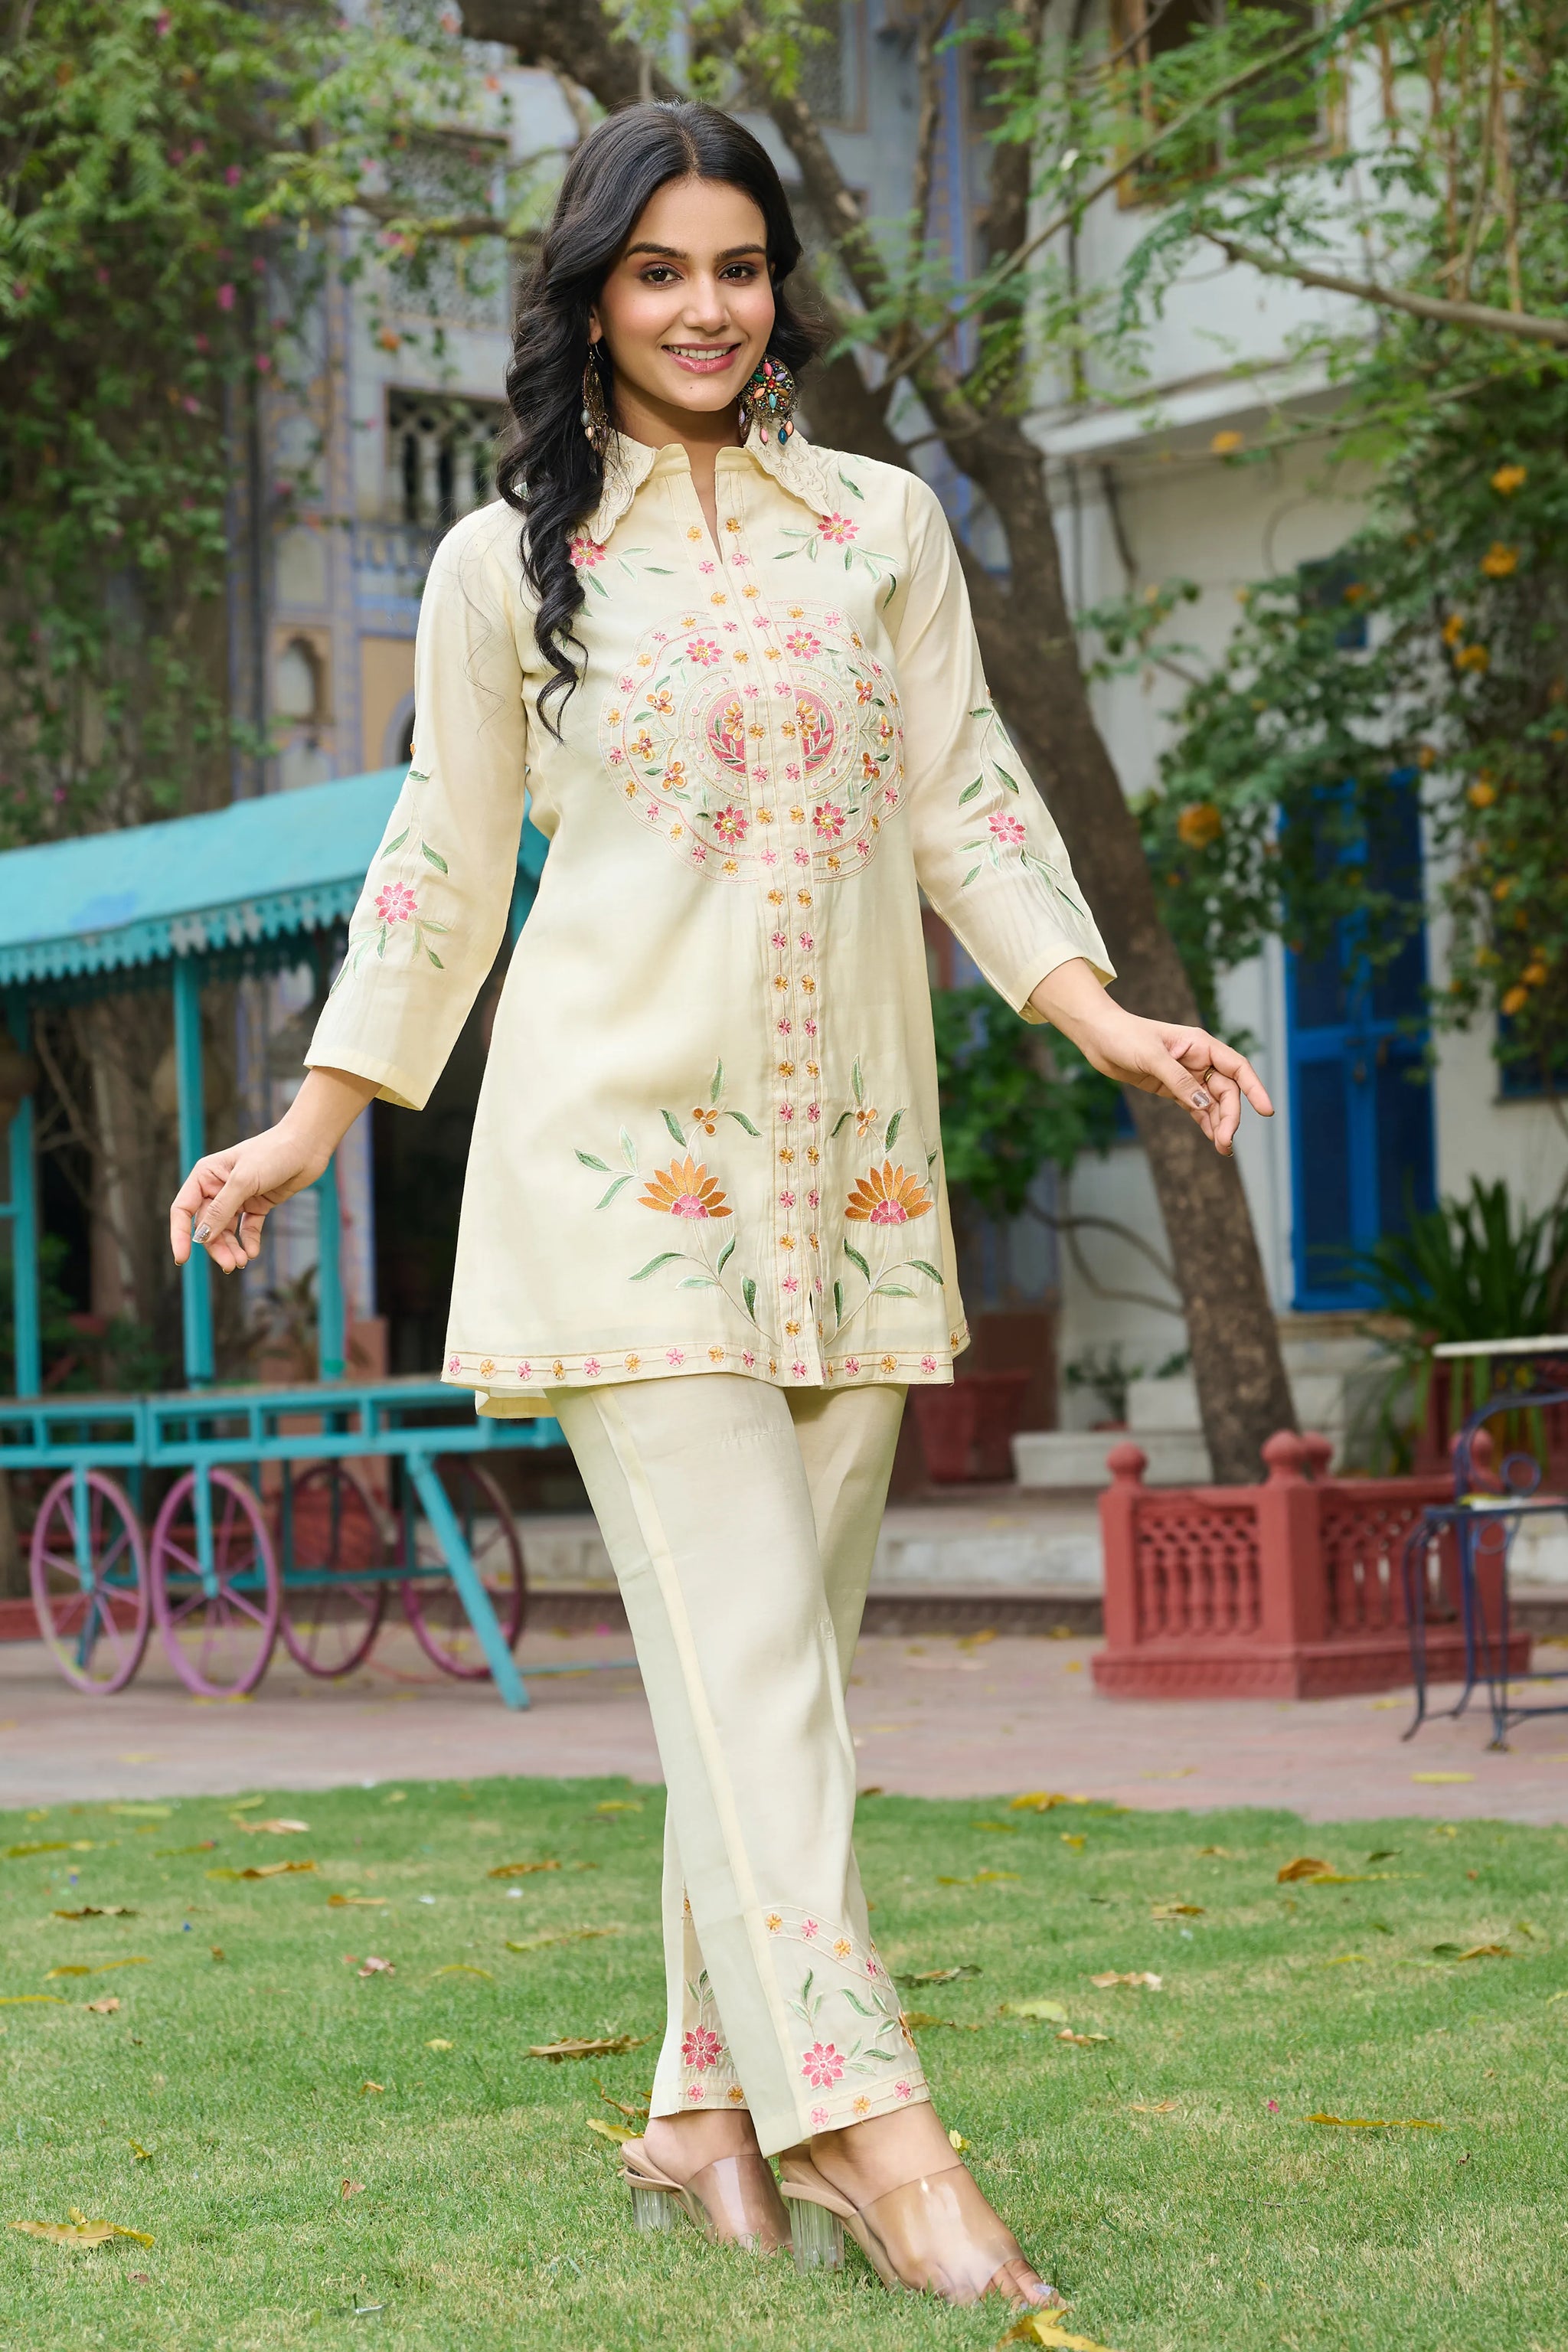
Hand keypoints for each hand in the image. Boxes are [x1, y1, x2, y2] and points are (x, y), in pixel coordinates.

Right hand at [168, 1067, 375, 1274]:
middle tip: (230, 1265)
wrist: (308, 1146)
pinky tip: (252, 1252)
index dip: (181, 1234)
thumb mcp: (244, 1181)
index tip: (182, 1258)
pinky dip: (248, 1241)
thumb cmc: (273, 1154)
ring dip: (231, 1248)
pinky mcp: (257, 1204)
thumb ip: (221, 1209)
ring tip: (242, 1262)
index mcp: (205, 1175)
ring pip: (226, 1230)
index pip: (183, 1209)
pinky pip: (247, 1228)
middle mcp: (218, 1187)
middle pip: (207, 1225)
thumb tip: (201, 1237)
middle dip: (216, 1246)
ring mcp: (238, 1197)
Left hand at [1029, 959, 1271, 1157]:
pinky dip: (1205, 1121)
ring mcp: (1186, 1074)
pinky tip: (1212, 1138)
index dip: (1254, 1088)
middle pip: (1226, 1091)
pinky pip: (1195, 1106)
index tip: (1266, 1111)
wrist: (1097, 1036)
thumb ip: (1178, 1080)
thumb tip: (1205, 1103)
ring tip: (1223, 1148)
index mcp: (1200, 1045)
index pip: (1237, 1067)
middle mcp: (1197, 1059)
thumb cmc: (1124, 1037)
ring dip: (1219, 1123)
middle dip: (1230, 1116)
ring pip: (1212, 1102)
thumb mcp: (1151, 1057)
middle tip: (1225, 1143)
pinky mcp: (1171, 1087)